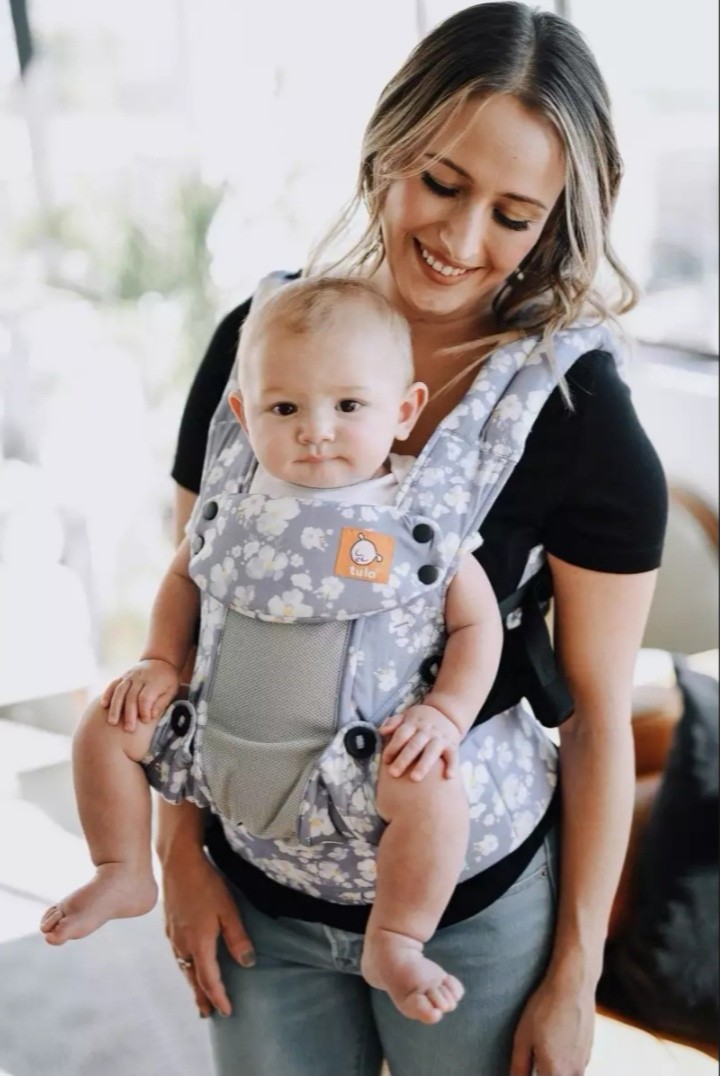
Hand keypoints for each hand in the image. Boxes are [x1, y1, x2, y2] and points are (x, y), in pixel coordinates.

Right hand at [102, 659, 178, 730]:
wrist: (160, 661)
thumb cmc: (167, 680)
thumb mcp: (171, 690)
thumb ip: (161, 703)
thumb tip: (151, 716)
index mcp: (153, 681)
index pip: (145, 697)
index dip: (144, 710)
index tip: (145, 721)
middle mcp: (140, 677)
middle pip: (131, 696)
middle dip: (129, 714)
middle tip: (128, 729)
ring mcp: (130, 676)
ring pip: (119, 691)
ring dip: (115, 707)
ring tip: (112, 722)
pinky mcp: (123, 676)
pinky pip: (113, 684)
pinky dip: (108, 694)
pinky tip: (104, 705)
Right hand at [163, 847, 255, 1017]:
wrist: (178, 863)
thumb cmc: (206, 884)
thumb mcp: (228, 910)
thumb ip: (237, 938)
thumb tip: (247, 963)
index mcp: (198, 943)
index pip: (209, 979)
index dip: (218, 997)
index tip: (227, 1011)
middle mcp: (182, 944)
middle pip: (192, 978)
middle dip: (201, 997)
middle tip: (207, 1014)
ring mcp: (172, 935)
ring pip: (183, 967)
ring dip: (191, 984)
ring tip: (198, 996)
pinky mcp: (168, 926)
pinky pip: (177, 955)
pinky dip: (185, 967)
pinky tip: (188, 965)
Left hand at [380, 703, 460, 780]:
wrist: (446, 713)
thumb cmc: (420, 720)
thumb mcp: (406, 716)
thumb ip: (393, 723)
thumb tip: (382, 731)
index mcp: (413, 723)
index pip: (402, 734)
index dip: (393, 747)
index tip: (385, 760)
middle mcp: (427, 730)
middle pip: (414, 745)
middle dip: (404, 759)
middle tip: (393, 773)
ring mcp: (440, 738)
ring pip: (432, 751)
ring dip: (424, 765)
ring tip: (415, 779)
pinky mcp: (452, 745)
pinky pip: (453, 756)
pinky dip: (452, 765)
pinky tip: (448, 777)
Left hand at [510, 970, 595, 1075]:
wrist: (573, 985)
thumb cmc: (545, 1008)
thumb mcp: (523, 1037)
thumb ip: (519, 1066)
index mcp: (555, 1072)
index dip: (532, 1075)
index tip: (529, 1066)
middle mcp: (574, 1072)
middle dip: (544, 1072)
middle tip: (534, 1059)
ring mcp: (585, 1062)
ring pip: (568, 1075)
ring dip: (555, 1070)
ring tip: (545, 1049)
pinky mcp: (589, 1051)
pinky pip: (576, 1067)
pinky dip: (565, 1062)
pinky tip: (556, 1043)